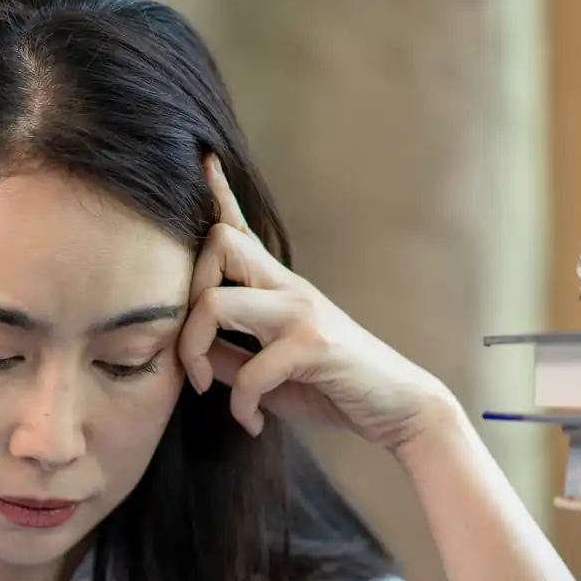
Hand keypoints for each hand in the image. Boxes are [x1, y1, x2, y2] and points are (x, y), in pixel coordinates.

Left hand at [178, 155, 454, 452]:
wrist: (398, 410)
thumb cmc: (333, 388)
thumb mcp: (270, 373)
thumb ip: (230, 356)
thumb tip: (190, 353)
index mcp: (279, 288)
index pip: (242, 231)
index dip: (219, 195)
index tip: (200, 159)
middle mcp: (289, 288)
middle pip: (216, 247)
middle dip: (182, 300)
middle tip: (189, 358)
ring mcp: (302, 312)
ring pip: (216, 302)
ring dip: (194, 352)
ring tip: (205, 388)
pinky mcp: (314, 344)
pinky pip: (250, 370)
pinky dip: (241, 404)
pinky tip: (252, 421)